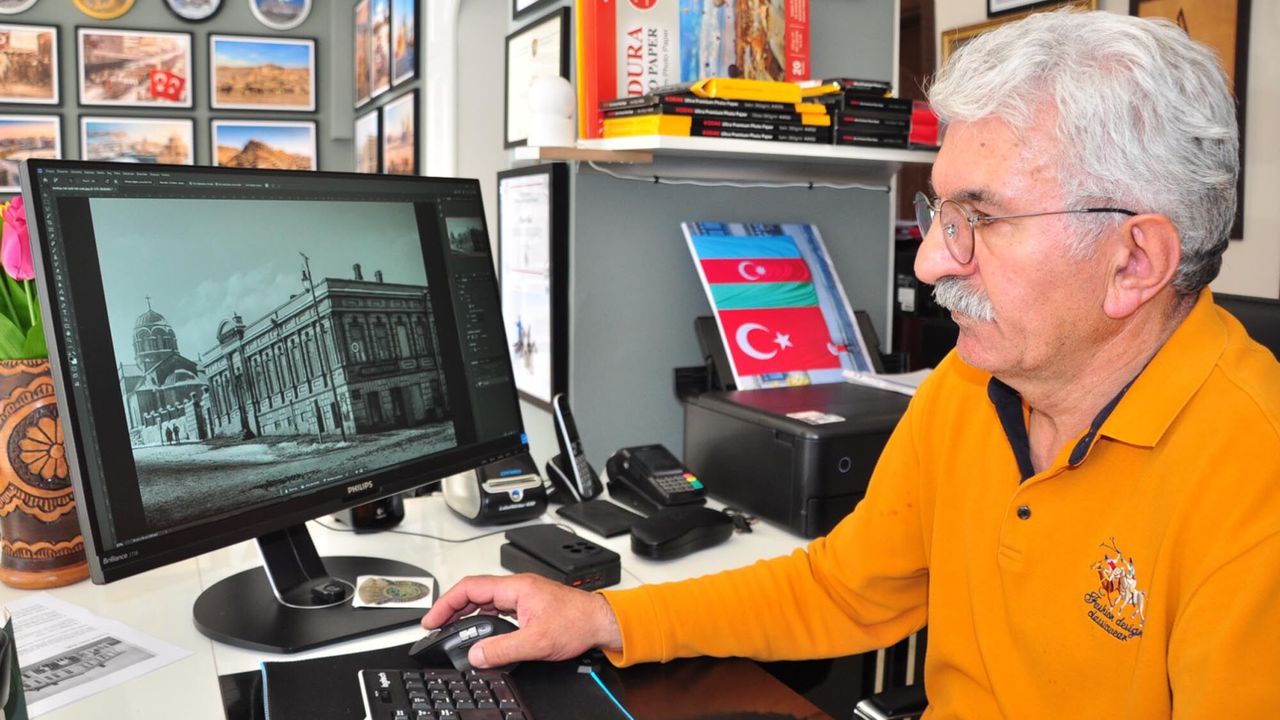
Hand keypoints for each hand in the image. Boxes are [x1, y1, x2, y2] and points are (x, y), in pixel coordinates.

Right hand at [423, 573, 622, 668]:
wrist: (601, 622)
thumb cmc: (578, 623)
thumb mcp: (536, 642)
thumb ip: (502, 649)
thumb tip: (476, 655)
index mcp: (516, 588)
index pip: (470, 588)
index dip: (447, 603)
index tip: (433, 618)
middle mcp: (518, 588)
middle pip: (474, 592)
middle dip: (452, 608)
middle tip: (435, 626)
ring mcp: (523, 596)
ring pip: (485, 600)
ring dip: (466, 613)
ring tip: (450, 628)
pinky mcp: (529, 606)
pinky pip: (497, 608)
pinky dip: (482, 618)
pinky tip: (479, 630)